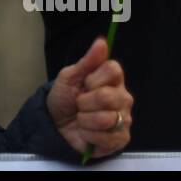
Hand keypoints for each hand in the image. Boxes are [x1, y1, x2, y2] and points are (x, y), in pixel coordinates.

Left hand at [46, 36, 132, 157]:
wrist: (56, 124)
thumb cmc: (64, 97)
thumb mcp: (69, 77)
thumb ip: (87, 61)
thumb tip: (101, 41)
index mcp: (112, 79)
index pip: (113, 70)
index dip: (94, 78)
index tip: (84, 83)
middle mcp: (123, 97)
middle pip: (107, 96)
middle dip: (84, 102)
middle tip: (79, 104)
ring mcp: (124, 119)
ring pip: (106, 119)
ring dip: (85, 120)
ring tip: (82, 119)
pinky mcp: (121, 139)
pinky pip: (107, 138)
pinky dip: (90, 136)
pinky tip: (87, 133)